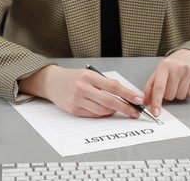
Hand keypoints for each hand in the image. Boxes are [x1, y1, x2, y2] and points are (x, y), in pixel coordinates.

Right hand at [19, 65, 142, 117]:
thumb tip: (124, 95)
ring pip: (102, 110)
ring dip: (113, 111)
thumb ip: (105, 83)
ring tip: (119, 109)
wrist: (51, 82)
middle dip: (125, 108)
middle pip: (109, 101)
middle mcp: (83, 88)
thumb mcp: (89, 74)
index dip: (128, 94)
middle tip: (135, 112)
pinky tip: (105, 111)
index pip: (113, 86)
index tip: (138, 100)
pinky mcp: (74, 110)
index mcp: (89, 76)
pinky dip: (102, 114)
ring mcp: (77, 100)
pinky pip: (93, 115)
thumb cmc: (73, 77)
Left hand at [144, 49, 189, 116]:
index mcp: (164, 66)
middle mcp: (178, 67)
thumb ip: (150, 87)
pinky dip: (188, 92)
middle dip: (168, 95)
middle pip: (170, 95)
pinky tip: (187, 83)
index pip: (159, 87)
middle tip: (170, 85)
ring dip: (178, 94)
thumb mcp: (158, 72)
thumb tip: (146, 101)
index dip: (156, 102)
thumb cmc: (172, 65)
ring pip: (181, 97)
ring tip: (179, 83)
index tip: (155, 113)